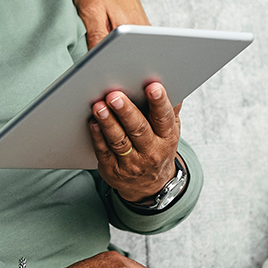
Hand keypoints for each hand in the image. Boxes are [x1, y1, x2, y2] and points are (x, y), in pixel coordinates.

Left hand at [89, 82, 181, 202]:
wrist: (150, 186)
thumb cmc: (158, 148)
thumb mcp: (170, 130)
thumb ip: (170, 108)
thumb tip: (174, 81)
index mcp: (167, 137)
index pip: (164, 118)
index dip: (159, 102)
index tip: (153, 87)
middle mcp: (151, 151)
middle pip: (138, 129)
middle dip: (126, 112)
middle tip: (115, 96)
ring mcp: (132, 163)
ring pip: (119, 141)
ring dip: (108, 123)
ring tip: (99, 107)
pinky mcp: (113, 170)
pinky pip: (104, 152)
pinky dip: (97, 137)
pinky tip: (92, 123)